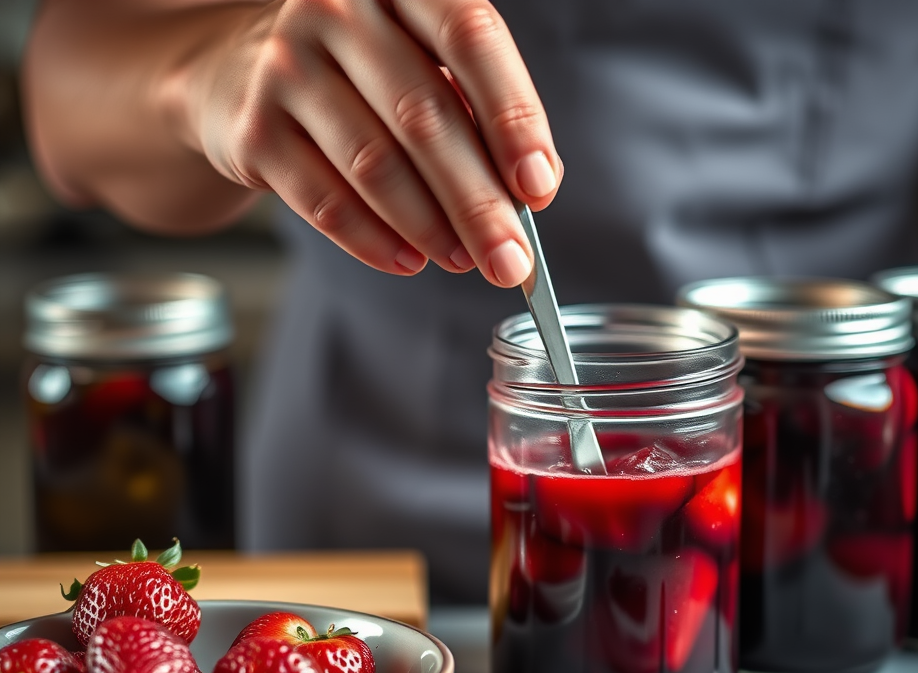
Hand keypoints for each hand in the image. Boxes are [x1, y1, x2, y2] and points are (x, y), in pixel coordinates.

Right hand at [183, 0, 559, 285]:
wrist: (237, 71)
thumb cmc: (361, 73)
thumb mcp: (419, 62)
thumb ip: (472, 111)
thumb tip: (525, 195)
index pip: (470, 37)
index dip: (512, 117)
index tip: (539, 188)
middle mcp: (337, 7)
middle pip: (424, 115)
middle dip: (478, 203)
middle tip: (511, 262)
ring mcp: (286, 65)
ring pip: (375, 164)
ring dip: (431, 228)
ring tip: (465, 262)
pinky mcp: (254, 130)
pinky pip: (325, 202)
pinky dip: (374, 241)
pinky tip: (410, 262)